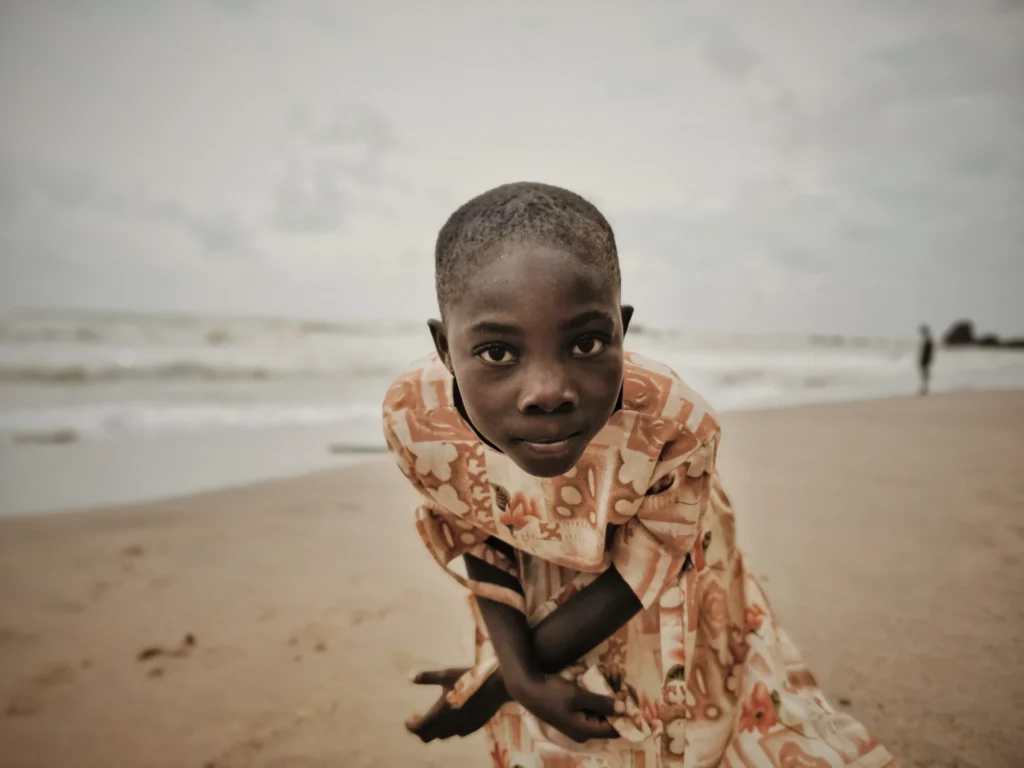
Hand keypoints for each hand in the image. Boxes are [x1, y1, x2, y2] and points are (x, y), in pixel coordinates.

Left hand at [405, 667, 509, 741]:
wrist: (496, 686)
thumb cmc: (469, 678)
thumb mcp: (446, 674)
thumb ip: (426, 678)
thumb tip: (409, 676)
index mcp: (439, 714)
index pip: (418, 729)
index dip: (410, 726)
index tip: (408, 719)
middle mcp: (449, 726)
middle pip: (428, 737)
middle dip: (420, 729)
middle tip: (418, 717)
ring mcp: (462, 729)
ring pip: (442, 736)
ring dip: (434, 729)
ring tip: (434, 715)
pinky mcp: (472, 728)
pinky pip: (455, 733)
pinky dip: (448, 727)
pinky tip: (451, 715)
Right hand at [507, 672, 622, 743]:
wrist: (528, 687)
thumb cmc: (552, 694)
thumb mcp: (577, 697)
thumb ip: (601, 703)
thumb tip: (623, 708)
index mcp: (586, 730)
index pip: (614, 728)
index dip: (625, 714)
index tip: (630, 694)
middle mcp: (585, 729)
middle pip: (610, 716)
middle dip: (618, 696)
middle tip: (621, 676)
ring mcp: (580, 719)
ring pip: (603, 707)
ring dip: (610, 689)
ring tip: (614, 670)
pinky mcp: (576, 710)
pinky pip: (594, 703)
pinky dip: (600, 690)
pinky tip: (605, 673)